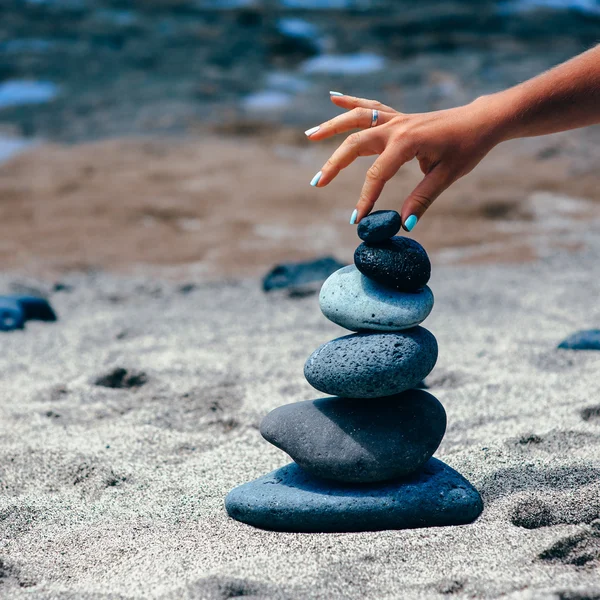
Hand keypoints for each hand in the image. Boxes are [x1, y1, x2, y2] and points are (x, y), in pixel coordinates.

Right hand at [305, 93, 500, 229]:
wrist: (482, 120)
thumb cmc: (468, 147)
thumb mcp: (447, 175)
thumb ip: (422, 199)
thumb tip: (404, 224)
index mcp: (407, 142)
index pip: (377, 173)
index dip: (365, 198)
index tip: (358, 219)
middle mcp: (396, 127)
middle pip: (355, 143)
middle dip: (334, 164)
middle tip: (316, 183)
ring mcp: (396, 118)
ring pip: (356, 119)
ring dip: (331, 126)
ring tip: (309, 135)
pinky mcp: (398, 117)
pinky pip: (369, 107)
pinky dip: (350, 102)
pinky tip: (333, 97)